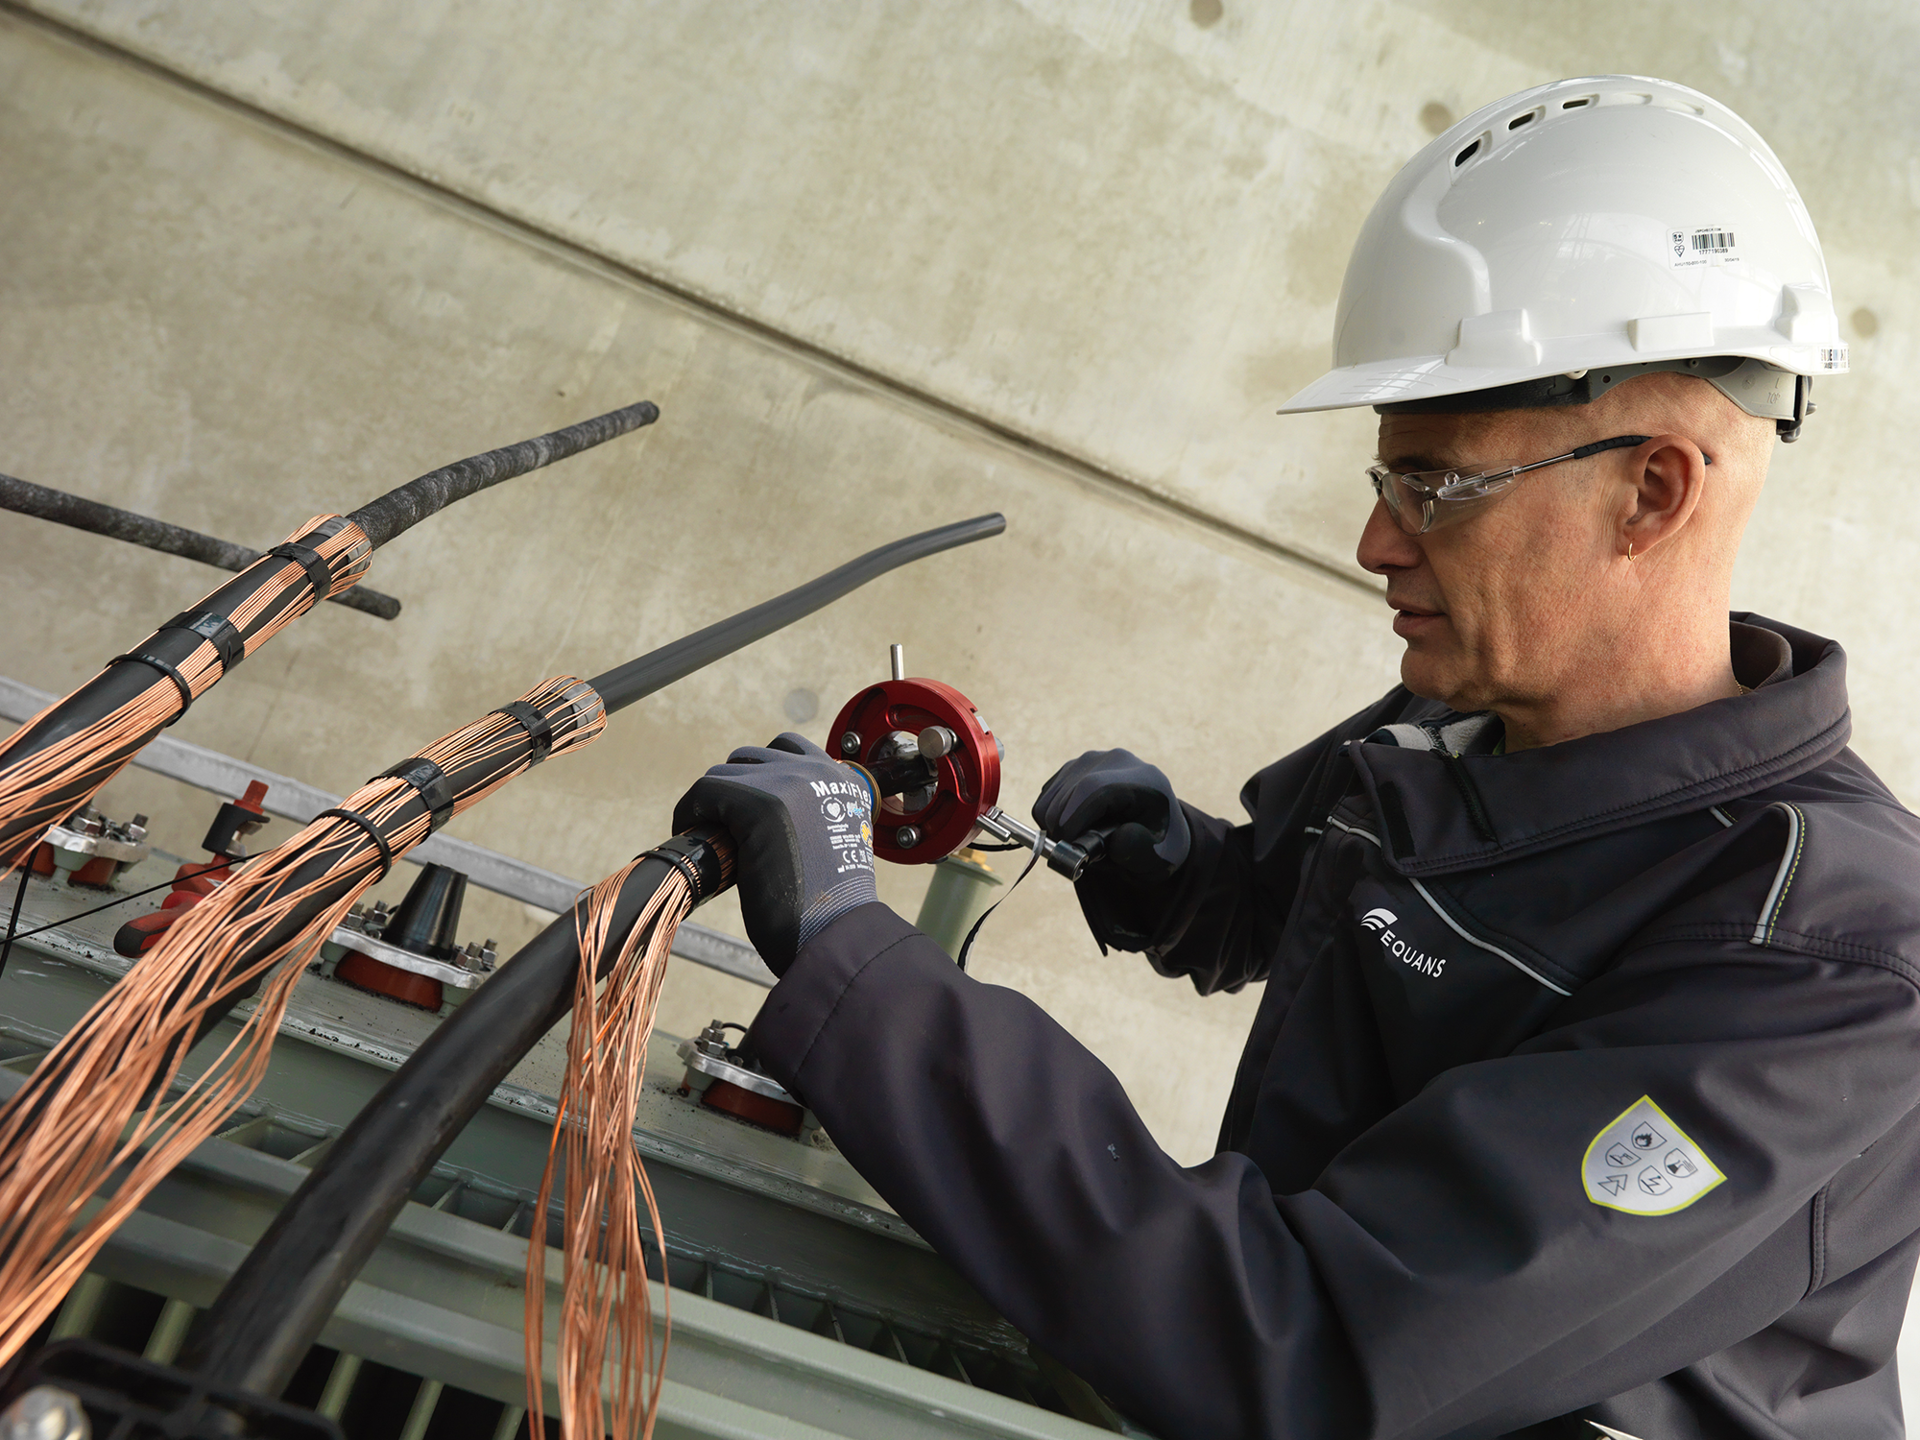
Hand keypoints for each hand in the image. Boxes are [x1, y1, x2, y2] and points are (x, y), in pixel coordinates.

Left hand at [672, 733, 877, 975]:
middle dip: (734, 789)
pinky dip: (689, 813)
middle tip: (724, 826)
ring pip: (724, 773)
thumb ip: (808, 814)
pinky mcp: (759, 802)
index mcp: (844, 781)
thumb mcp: (831, 842)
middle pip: (751, 757)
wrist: (835, 931)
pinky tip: (691, 836)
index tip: (746, 808)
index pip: (788, 748)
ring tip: (708, 835)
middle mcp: (819, 772)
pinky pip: (704, 792)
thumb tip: (755, 808)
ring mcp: (789, 782)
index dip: (759, 776)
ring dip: (713, 802)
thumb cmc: (830, 905)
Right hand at [1032, 749, 1189, 880]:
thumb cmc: (1157, 847)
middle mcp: (1116, 761)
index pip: (1097, 788)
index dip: (1076, 818)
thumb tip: (1119, 838)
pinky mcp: (1072, 768)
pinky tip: (1076, 828)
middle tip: (1077, 855)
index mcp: (1145, 778)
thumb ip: (1141, 850)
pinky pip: (1046, 798)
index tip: (1071, 846)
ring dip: (1056, 828)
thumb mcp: (1160, 857)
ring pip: (1051, 797)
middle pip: (1070, 791)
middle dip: (1064, 829)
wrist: (1155, 830)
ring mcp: (1091, 761)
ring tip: (1083, 842)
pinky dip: (1051, 820)